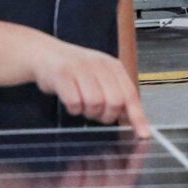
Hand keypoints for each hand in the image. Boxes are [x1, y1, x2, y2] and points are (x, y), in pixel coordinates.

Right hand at [31, 41, 151, 135]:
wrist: (44, 54)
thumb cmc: (74, 70)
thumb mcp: (100, 77)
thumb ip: (117, 94)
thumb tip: (134, 119)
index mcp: (113, 66)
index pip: (130, 94)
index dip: (137, 117)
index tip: (143, 134)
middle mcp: (99, 65)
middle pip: (115, 102)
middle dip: (107, 115)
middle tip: (97, 113)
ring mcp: (80, 68)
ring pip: (95, 103)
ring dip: (88, 112)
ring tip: (82, 104)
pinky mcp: (62, 74)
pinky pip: (74, 102)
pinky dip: (73, 109)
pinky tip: (71, 102)